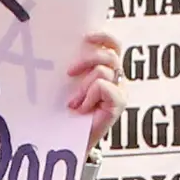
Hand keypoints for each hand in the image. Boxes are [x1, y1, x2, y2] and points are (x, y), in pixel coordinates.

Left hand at [65, 30, 121, 150]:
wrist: (68, 142)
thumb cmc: (65, 114)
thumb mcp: (66, 86)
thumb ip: (72, 69)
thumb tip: (60, 48)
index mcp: (106, 70)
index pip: (113, 45)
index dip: (103, 37)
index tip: (85, 37)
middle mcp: (117, 79)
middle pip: (110, 55)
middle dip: (87, 60)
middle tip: (69, 73)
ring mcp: (119, 91)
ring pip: (104, 71)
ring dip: (84, 86)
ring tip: (73, 102)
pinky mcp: (118, 104)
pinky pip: (103, 86)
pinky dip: (89, 96)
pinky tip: (81, 109)